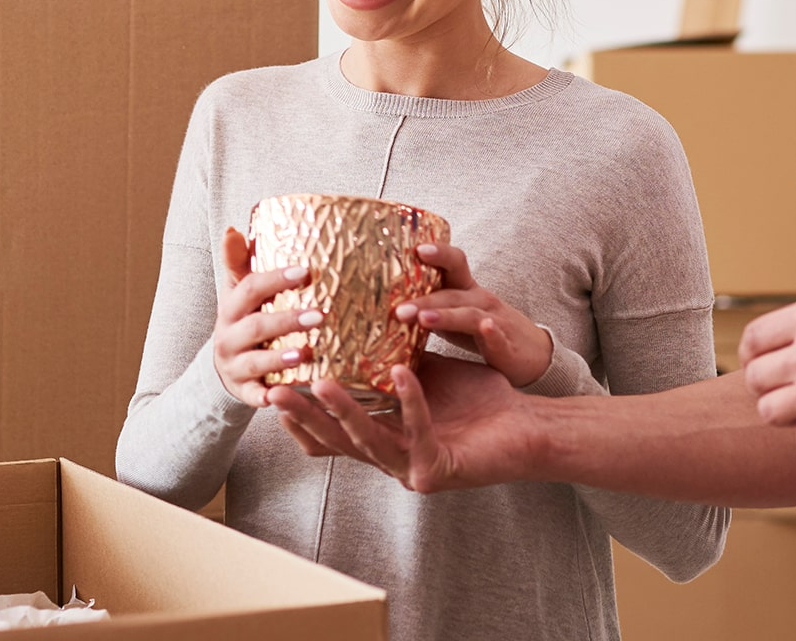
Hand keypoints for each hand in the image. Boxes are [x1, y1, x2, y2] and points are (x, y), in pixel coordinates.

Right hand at [209, 227, 321, 407]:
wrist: (224, 367)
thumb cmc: (243, 321)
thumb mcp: (237, 292)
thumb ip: (238, 263)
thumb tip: (232, 229)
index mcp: (231, 308)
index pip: (249, 289)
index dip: (276, 280)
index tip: (306, 271)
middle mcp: (229, 337)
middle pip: (255, 327)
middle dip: (287, 320)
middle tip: (321, 314)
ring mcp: (235, 367)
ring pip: (255, 364)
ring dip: (278, 359)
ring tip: (305, 352)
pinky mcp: (244, 393)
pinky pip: (255, 397)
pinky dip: (268, 397)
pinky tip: (284, 395)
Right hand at [269, 356, 540, 492]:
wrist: (525, 426)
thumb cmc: (478, 402)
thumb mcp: (424, 375)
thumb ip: (389, 362)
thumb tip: (356, 324)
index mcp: (383, 440)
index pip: (330, 434)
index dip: (300, 418)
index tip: (270, 390)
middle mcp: (390, 460)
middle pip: (337, 440)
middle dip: (305, 415)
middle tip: (274, 392)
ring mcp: (411, 469)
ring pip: (369, 439)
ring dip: (344, 410)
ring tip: (322, 383)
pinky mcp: (437, 471)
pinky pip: (418, 430)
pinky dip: (409, 400)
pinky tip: (400, 373)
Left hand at [394, 242, 552, 385]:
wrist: (528, 352)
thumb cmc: (482, 331)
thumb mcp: (454, 315)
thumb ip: (427, 309)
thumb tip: (383, 308)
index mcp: (466, 290)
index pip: (454, 263)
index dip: (439, 253)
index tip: (415, 248)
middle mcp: (480, 299)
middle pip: (451, 292)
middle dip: (424, 299)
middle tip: (398, 308)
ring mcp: (494, 319)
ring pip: (468, 314)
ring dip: (445, 316)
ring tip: (422, 320)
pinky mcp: (504, 343)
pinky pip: (496, 334)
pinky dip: (491, 330)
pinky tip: (485, 327)